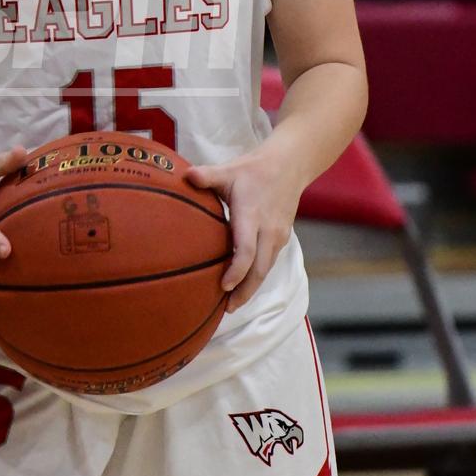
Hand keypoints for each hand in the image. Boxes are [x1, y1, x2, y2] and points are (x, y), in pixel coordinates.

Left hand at [184, 147, 303, 313]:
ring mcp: (277, 236)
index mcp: (252, 215)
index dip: (236, 271)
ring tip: (232, 304)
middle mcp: (268, 230)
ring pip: (266, 270)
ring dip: (251, 288)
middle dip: (244, 292)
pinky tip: (244, 285)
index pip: (247, 250)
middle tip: (226, 309)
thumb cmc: (253, 170)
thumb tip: (185, 175)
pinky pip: (269, 263)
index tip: (223, 287)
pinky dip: (257, 277)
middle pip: (259, 270)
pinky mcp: (282, 239)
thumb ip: (207, 176)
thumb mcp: (229, 170)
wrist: (289, 166)